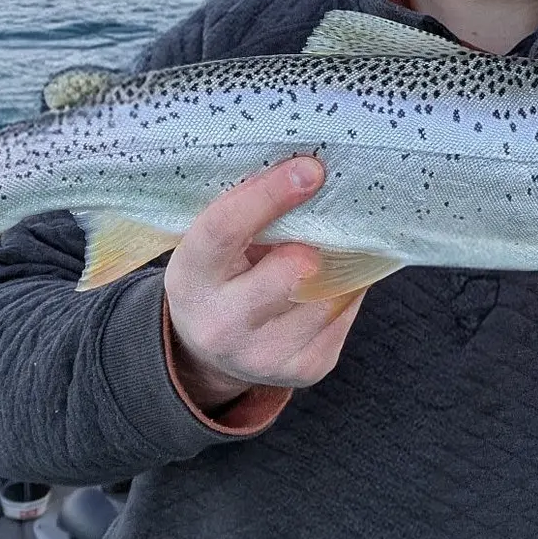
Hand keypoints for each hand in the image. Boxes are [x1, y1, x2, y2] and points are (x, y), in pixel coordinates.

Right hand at [162, 155, 362, 411]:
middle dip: (312, 247)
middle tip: (324, 223)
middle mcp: (222, 325)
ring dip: (335, 265)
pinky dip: (345, 289)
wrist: (210, 348)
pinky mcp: (306, 369)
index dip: (269, 196)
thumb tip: (313, 173)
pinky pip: (345, 314)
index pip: (224, 229)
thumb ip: (250, 215)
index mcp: (192, 276)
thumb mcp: (215, 243)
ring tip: (325, 250)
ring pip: (327, 294)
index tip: (310, 169)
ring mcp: (265, 356)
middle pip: (287, 276)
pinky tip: (327, 281)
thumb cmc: (222, 271)